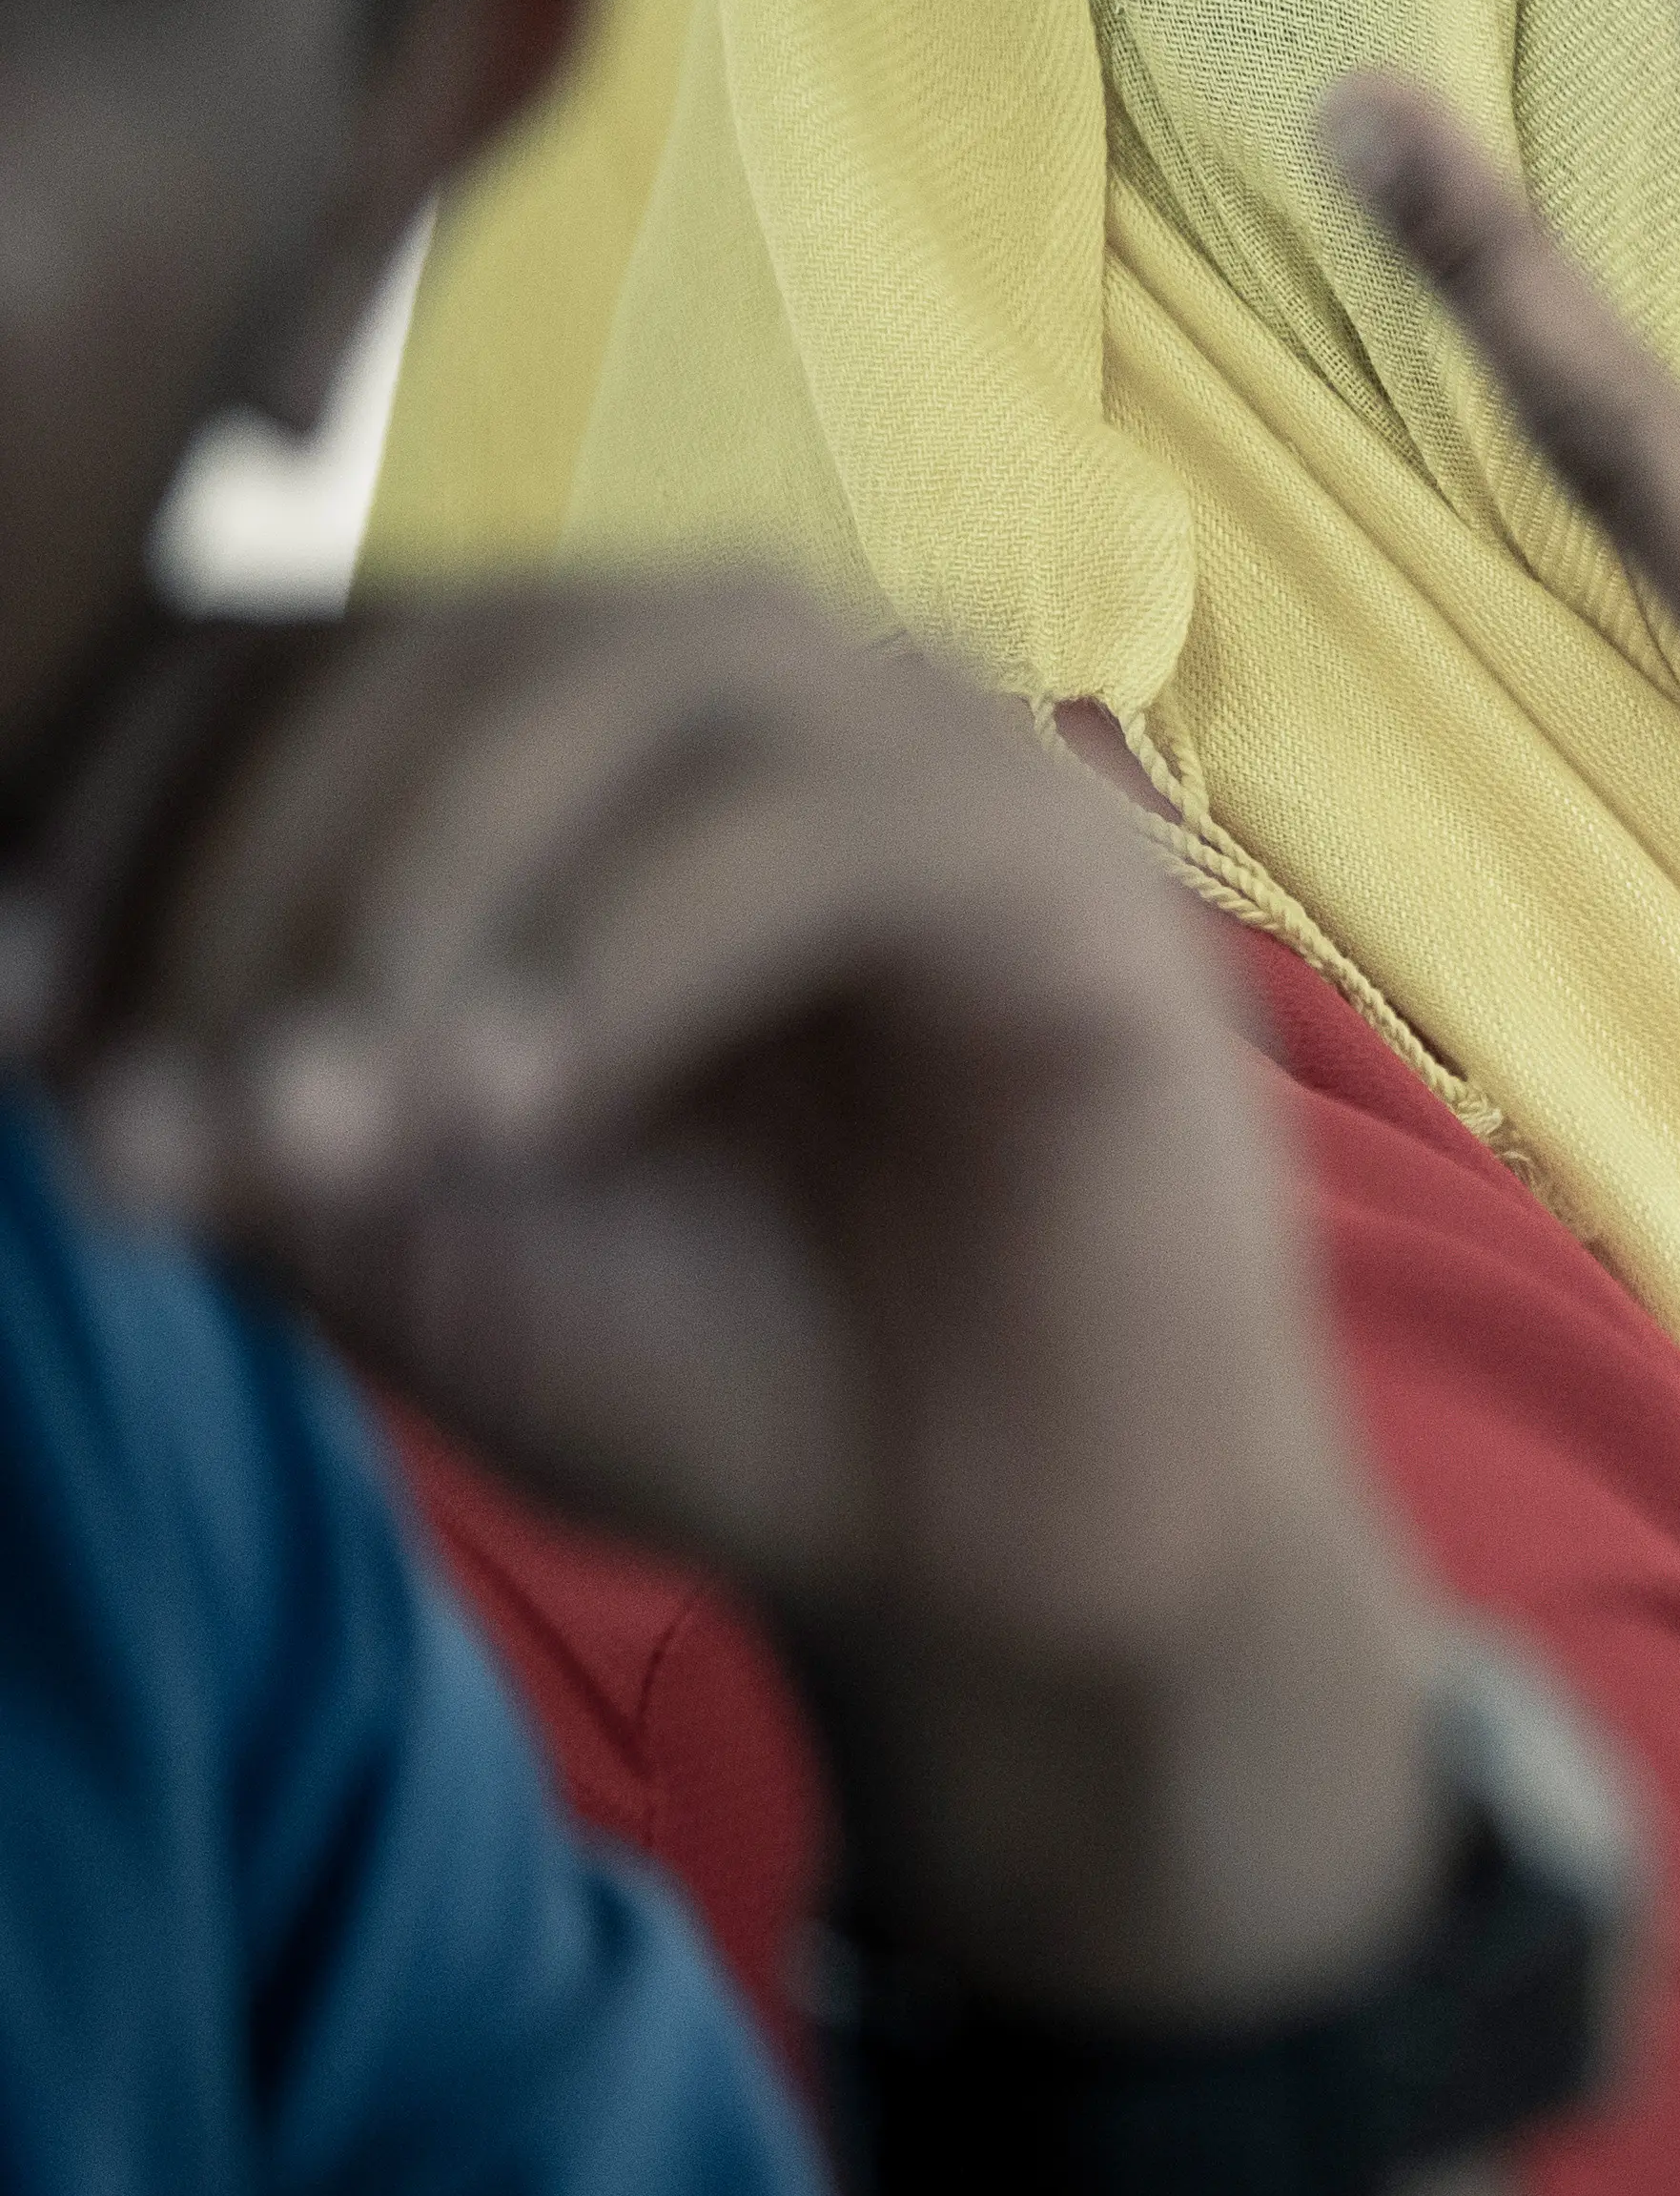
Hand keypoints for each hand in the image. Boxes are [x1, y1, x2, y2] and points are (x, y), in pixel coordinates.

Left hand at [10, 583, 1447, 2022]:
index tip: (10, 1032)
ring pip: (610, 671)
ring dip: (407, 892)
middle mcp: (755, 691)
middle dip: (243, 876)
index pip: (303, 646)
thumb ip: (234, 1076)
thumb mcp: (391, 1216)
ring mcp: (926, 747)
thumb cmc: (717, 1368)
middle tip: (159, 1125)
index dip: (122, 807)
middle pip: (433, 635)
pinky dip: (615, 955)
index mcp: (583, 747)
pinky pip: (805, 823)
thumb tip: (37, 993)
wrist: (996, 1560)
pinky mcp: (1059, 864)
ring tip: (325, 1130)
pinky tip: (510, 1113)